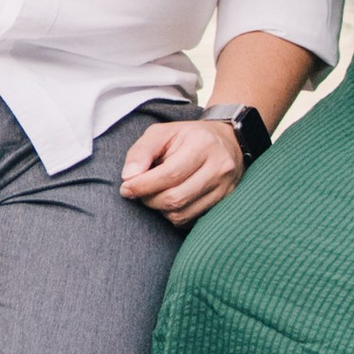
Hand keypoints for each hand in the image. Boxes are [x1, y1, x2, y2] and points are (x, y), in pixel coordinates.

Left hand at [121, 112, 245, 224]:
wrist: (227, 141)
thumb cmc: (187, 137)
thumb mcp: (162, 133)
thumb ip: (141, 152)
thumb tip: (128, 178)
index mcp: (202, 144)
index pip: (169, 174)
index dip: (143, 185)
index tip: (126, 188)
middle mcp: (218, 167)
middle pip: (175, 198)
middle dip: (149, 199)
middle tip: (139, 192)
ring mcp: (225, 187)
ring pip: (182, 214)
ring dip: (160, 209)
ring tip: (155, 194)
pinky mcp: (225, 202)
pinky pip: (191, 220)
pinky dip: (174, 215)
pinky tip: (171, 200)